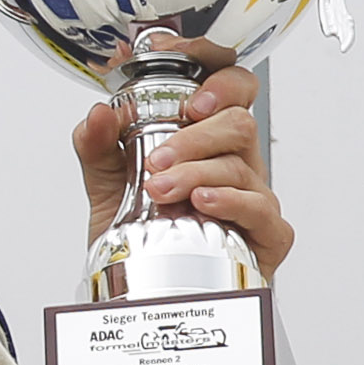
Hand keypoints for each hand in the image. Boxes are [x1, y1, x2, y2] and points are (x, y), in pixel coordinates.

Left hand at [73, 46, 289, 277]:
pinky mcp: (267, 233)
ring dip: (196, 173)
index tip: (183, 85)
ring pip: (241, 166)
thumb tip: (98, 113)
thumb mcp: (106, 184)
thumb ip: (97, 146)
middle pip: (237, 123)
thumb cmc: (142, 233)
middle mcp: (235, 162)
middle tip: (156, 159)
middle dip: (194, 136)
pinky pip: (261, 209)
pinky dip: (230, 202)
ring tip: (161, 189)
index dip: (216, 76)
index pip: (230, 88)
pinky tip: (203, 202)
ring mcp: (254, 196)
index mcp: (207, 140)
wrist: (146, 288)